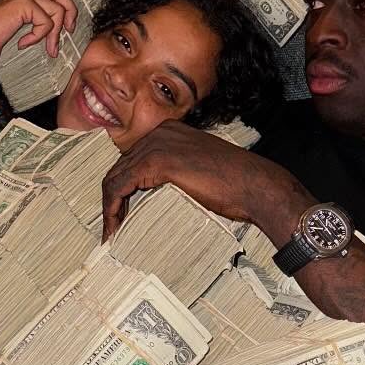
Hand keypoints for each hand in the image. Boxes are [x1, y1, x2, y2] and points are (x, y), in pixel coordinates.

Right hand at [0, 0, 80, 68]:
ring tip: (46, 48)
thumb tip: (55, 35)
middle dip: (70, 12)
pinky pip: (46, 21)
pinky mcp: (21, 4)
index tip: (66, 28)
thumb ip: (33, 26)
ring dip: (55, 33)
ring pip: (57, 8)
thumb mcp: (17, 32)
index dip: (65, 7)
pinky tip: (23, 43)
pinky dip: (39, 36)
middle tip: (67, 33)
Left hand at [100, 123, 311, 240]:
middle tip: (113, 226)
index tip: (122, 212)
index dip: (122, 189)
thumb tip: (155, 191)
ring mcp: (156, 145)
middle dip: (113, 200)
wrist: (254, 185)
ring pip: (115, 178)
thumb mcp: (197, 170)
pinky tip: (115, 228)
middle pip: (120, 168)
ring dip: (110, 208)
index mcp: (169, 131)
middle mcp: (159, 133)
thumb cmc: (234, 183)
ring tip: (112, 233)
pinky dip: (113, 210)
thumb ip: (175, 172)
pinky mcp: (156, 162)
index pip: (132, 160)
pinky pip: (120, 187)